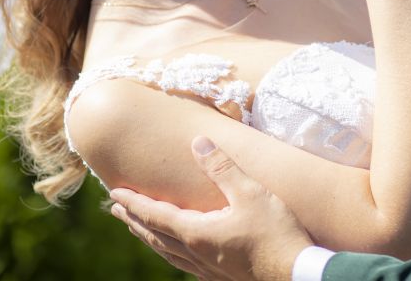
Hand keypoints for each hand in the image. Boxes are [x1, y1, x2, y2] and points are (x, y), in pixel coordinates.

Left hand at [110, 138, 311, 280]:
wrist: (297, 275)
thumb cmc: (275, 232)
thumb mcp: (250, 192)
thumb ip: (222, 167)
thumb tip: (197, 143)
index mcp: (197, 233)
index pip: (156, 215)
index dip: (134, 203)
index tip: (114, 194)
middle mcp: (196, 254)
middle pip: (155, 236)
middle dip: (134, 220)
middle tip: (116, 210)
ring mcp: (208, 269)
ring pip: (168, 252)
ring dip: (149, 237)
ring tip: (138, 229)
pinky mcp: (221, 277)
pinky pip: (184, 263)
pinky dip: (170, 252)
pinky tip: (177, 252)